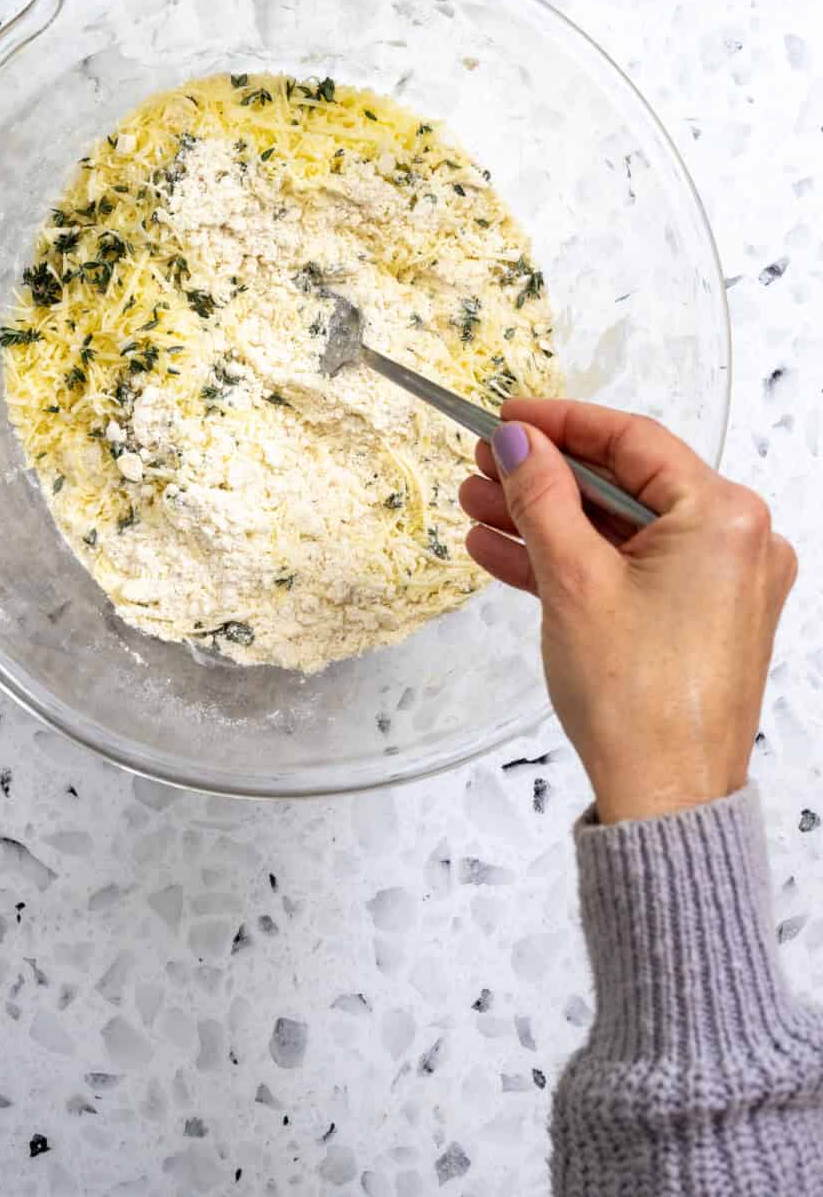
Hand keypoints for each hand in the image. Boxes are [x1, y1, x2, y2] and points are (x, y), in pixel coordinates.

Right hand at [459, 399, 797, 824]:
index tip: (509, 414)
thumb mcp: (572, 579)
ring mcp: (720, 584)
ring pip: (619, 529)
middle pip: (624, 484)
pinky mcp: (699, 620)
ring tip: (478, 506)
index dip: (562, 422)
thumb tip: (520, 441)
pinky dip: (573, 561)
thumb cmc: (636, 699)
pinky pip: (629, 570)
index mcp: (725, 517)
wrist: (664, 800)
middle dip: (545, 476)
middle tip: (484, 462)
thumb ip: (542, 496)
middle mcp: (737, 542)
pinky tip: (504, 553)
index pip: (633, 440)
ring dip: (547, 519)